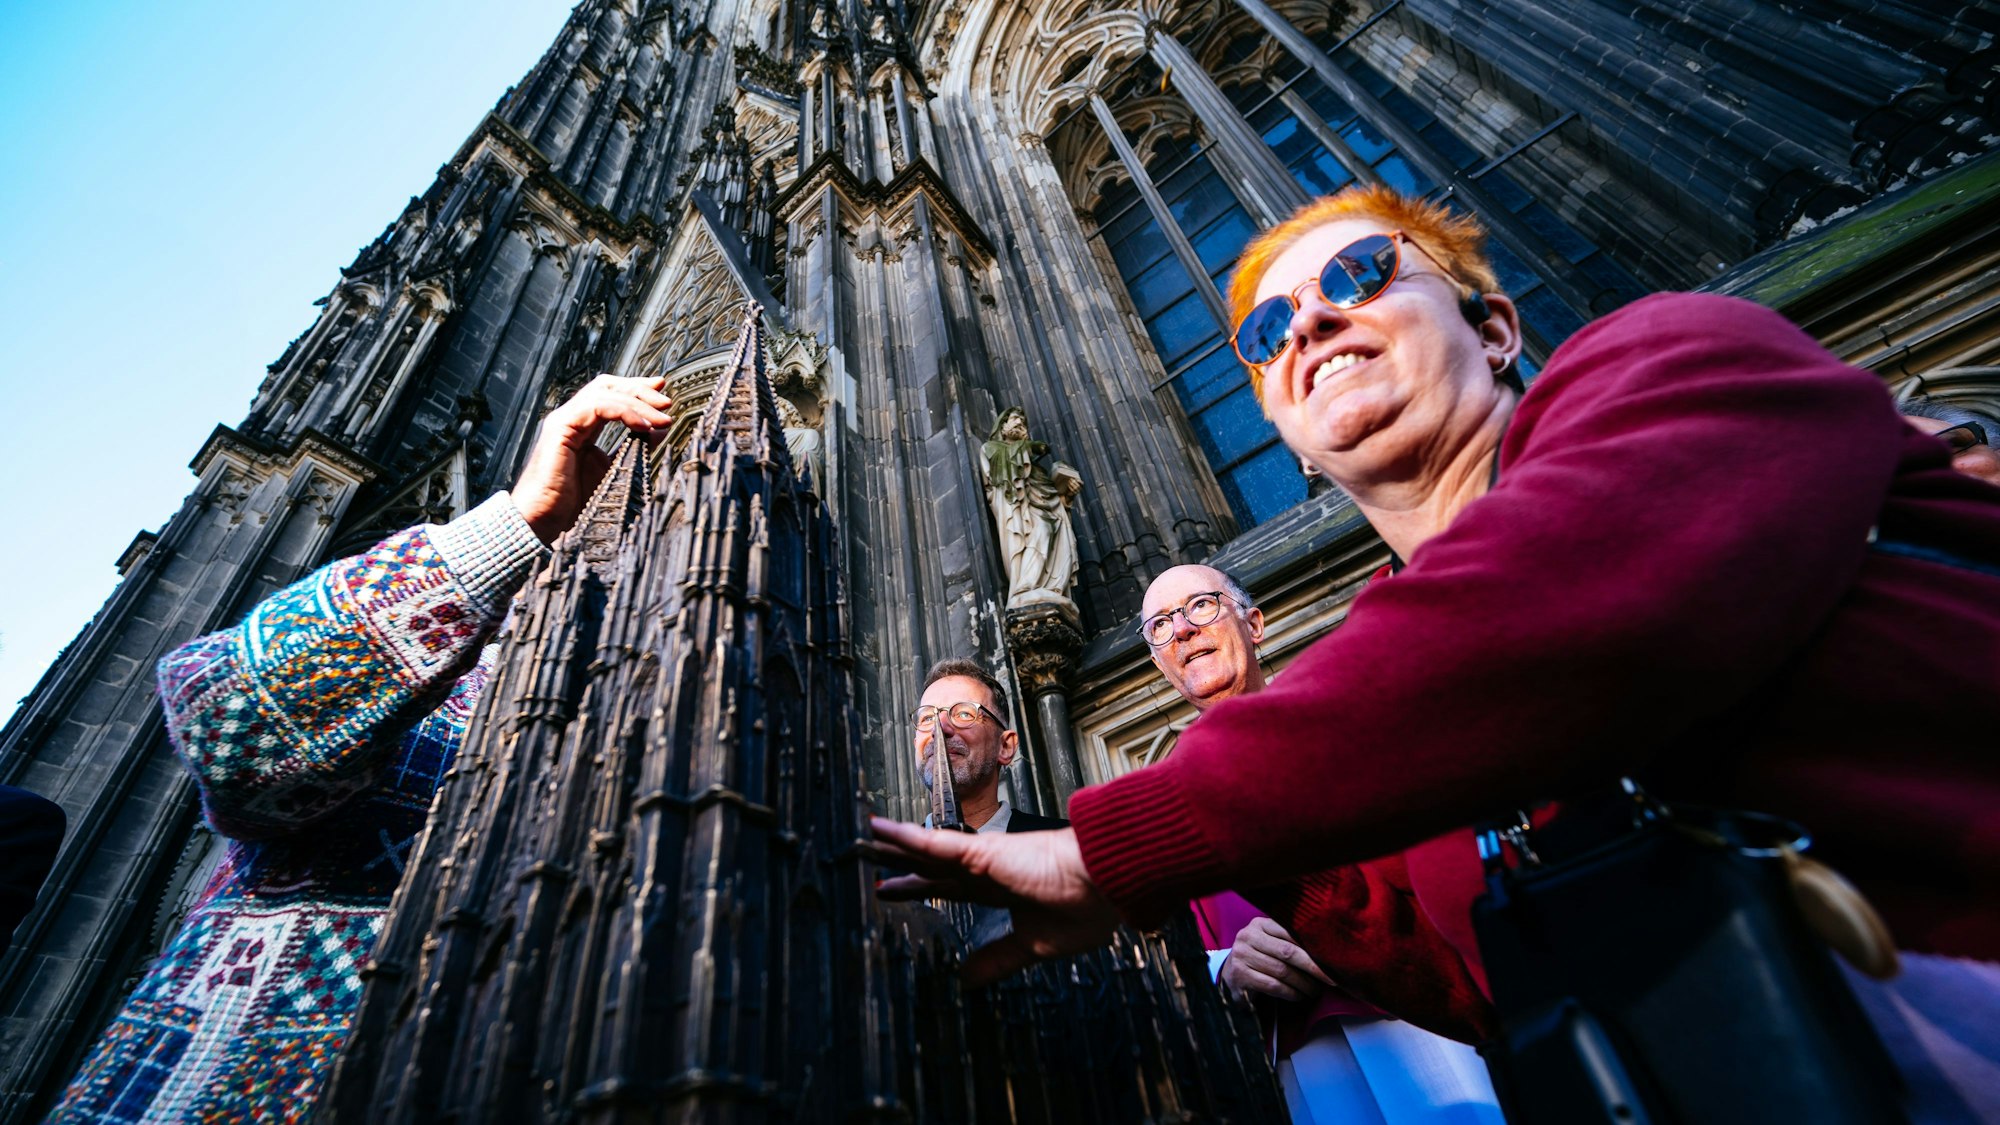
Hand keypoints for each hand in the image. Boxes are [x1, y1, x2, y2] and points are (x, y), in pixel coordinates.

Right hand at [512, 374, 673, 542]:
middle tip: (666, 401)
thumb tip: (659, 430)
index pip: (610, 395)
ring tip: (662, 417)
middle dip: (639, 388)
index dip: (637, 390)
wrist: (544, 519)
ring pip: (604, 393)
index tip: (663, 396)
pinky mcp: (560, 428)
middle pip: (607, 385)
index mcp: (582, 425)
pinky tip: (643, 426)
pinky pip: (596, 407)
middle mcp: (572, 417)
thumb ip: (635, 446)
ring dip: (638, 401)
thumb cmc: (573, 501)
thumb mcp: (615, 468)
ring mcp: (564, 420)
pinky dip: (624, 412)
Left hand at [865, 820, 1120, 985]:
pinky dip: (906, 836)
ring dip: (892, 846)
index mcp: (999, 888)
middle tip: (863, 859)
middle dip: (896, 864)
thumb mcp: (1034, 945)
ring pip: (926, 850)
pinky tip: (880, 829)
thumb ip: (998, 958)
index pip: (947, 887)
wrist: (1110, 884)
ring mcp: (983, 858)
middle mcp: (986, 869)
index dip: (917, 888)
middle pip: (929, 865)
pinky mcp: (985, 852)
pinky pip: (937, 842)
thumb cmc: (1088, 908)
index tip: (888, 891)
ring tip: (860, 839)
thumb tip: (966, 980)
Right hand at [1219, 917, 1333, 1003]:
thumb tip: (1326, 952)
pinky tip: (1299, 996)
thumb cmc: (1258, 958)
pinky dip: (1290, 993)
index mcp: (1259, 924)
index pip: (1290, 932)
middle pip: (1288, 952)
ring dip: (1303, 984)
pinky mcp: (1240, 976)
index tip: (1331, 959)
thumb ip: (1289, 941)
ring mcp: (1242, 956)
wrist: (1230, 976)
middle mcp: (1248, 936)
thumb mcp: (1269, 943)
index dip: (1312, 946)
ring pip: (1282, 971)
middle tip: (1330, 979)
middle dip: (1312, 967)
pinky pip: (1273, 985)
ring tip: (1314, 990)